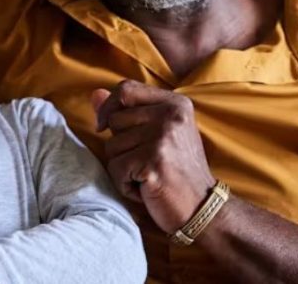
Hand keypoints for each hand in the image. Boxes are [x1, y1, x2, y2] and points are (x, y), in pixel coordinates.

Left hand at [92, 80, 215, 232]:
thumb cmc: (176, 171)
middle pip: (114, 120)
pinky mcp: (153, 160)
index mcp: (175, 103)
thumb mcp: (157, 135)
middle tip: (146, 161)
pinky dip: (124, 185)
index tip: (106, 127)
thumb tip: (94, 94)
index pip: (126, 89)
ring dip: (123, 167)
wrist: (203, 209)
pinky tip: (146, 189)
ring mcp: (163, 137)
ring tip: (148, 175)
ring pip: (111, 146)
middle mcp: (170, 115)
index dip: (109, 107)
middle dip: (120, 145)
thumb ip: (126, 112)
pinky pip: (115, 168)